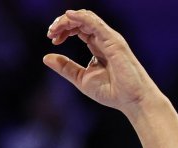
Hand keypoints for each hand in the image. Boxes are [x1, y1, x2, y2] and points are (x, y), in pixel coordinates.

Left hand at [43, 10, 160, 114]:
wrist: (130, 100)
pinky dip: (80, 18)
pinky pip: (95, 23)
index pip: (77, 28)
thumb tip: (46, 57)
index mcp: (96, 45)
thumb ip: (65, 67)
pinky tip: (67, 17)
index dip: (63, 30)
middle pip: (80, 20)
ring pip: (86, 18)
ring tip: (54, 29)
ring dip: (67, 20)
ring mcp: (109, 38)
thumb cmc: (110, 91)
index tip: (52, 40)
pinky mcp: (113, 41)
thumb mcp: (81, 78)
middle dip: (62, 23)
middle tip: (50, 34)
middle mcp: (103, 38)